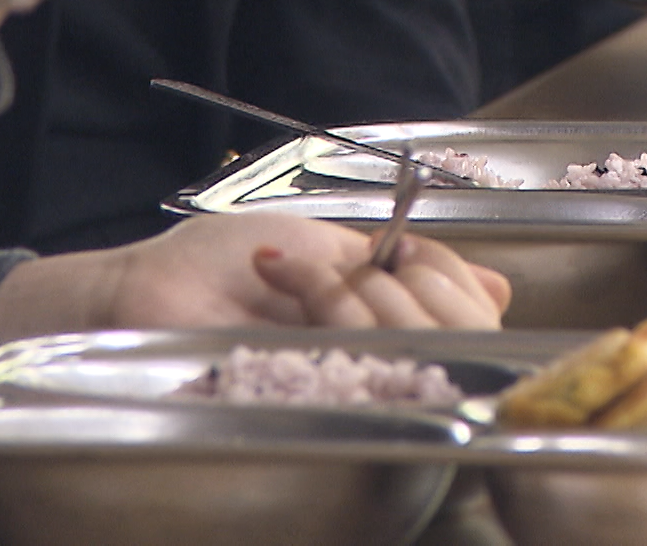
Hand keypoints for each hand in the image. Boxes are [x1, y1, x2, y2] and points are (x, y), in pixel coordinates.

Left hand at [0, 214, 511, 345]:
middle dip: (398, 282)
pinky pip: (352, 371)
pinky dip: (324, 316)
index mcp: (390, 326)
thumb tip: (498, 283)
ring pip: (403, 346)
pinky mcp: (304, 401)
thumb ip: (408, 265)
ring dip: (345, 293)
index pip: (469, 320)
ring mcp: (343, 385)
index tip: (408, 249)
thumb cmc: (224, 263)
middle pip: (451, 334)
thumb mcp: (329, 246)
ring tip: (287, 275)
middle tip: (343, 263)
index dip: (452, 280)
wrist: (149, 288)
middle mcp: (377, 362)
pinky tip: (289, 294)